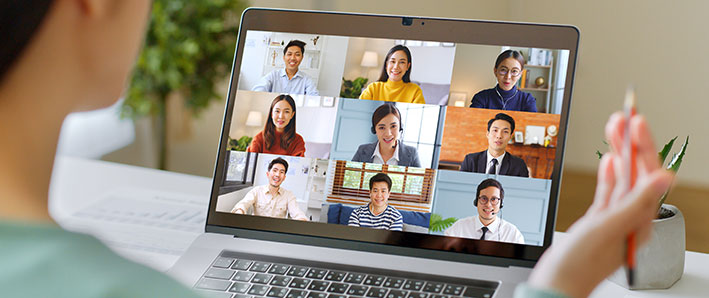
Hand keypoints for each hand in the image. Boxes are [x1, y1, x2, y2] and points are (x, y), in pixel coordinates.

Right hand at [527, 112, 673, 297]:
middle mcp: (630, 219)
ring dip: (619, 152)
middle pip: (636, 173)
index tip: (636, 122)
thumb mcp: (607, 229)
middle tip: (625, 115)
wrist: (555, 286)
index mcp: (638, 220)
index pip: (648, 175)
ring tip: (615, 128)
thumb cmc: (577, 265)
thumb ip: (635, 201)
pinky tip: (607, 160)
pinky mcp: (597, 222)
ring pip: (621, 178)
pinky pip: (608, 191)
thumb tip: (665, 176)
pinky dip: (608, 173)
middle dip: (631, 143)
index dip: (643, 146)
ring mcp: (613, 220)